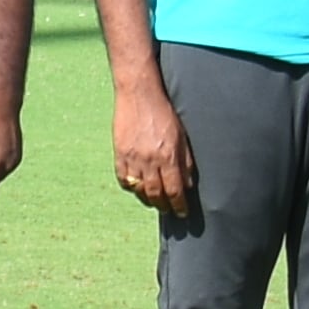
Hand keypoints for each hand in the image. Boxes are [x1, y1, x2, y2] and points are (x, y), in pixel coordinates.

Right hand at [110, 76, 196, 219]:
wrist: (139, 95)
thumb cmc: (164, 113)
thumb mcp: (182, 137)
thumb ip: (186, 162)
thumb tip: (188, 184)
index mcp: (168, 156)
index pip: (174, 190)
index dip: (179, 205)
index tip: (182, 213)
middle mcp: (150, 160)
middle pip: (156, 194)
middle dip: (164, 206)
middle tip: (169, 211)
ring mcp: (132, 157)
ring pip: (139, 189)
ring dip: (147, 200)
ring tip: (154, 202)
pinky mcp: (119, 153)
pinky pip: (123, 178)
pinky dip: (130, 186)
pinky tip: (137, 187)